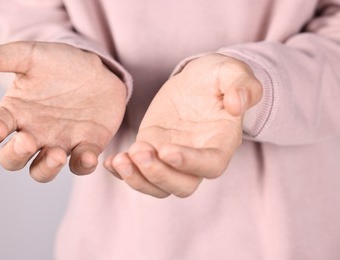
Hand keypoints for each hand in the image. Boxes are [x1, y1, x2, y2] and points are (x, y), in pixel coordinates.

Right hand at [0, 41, 126, 181]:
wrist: (100, 70)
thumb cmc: (61, 64)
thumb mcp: (29, 55)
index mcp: (15, 112)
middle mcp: (33, 133)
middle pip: (12, 159)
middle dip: (15, 155)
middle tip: (27, 140)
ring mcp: (59, 143)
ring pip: (42, 171)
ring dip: (46, 168)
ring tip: (57, 154)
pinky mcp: (86, 147)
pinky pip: (80, 165)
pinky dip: (82, 165)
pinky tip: (88, 156)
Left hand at [105, 53, 261, 197]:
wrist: (195, 81)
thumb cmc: (216, 77)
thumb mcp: (232, 72)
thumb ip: (242, 86)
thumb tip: (237, 105)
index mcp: (221, 142)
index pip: (210, 165)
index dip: (190, 163)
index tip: (167, 150)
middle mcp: (197, 157)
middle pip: (182, 185)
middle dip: (159, 175)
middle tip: (139, 151)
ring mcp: (172, 157)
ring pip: (158, 185)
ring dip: (137, 179)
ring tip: (120, 159)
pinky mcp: (153, 149)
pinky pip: (138, 171)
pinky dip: (123, 172)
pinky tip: (110, 162)